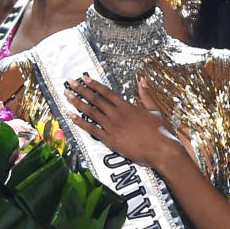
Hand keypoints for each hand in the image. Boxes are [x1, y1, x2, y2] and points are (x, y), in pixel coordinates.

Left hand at [64, 75, 187, 172]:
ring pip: (91, 112)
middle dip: (81, 90)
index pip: (107, 93)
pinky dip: (80, 122)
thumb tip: (142, 79)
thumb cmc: (161, 131)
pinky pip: (91, 129)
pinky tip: (71, 116)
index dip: (94, 84)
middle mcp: (117, 115)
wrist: (162, 149)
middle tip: (70, 83)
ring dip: (77, 103)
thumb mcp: (155, 109)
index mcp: (127, 106)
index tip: (84, 78)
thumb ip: (146, 94)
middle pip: (95, 100)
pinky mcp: (110, 140)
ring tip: (67, 95)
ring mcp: (112, 127)